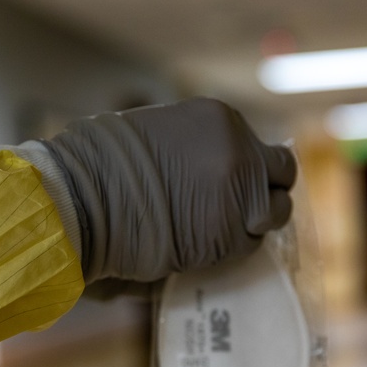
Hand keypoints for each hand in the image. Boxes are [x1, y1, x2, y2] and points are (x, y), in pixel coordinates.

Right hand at [41, 97, 296, 281]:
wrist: (85, 199)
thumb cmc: (105, 164)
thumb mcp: (159, 132)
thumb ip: (197, 145)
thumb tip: (212, 165)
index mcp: (222, 119)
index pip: (258, 145)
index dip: (249, 168)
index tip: (234, 183)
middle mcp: (240, 152)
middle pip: (281, 173)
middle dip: (267, 190)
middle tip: (246, 207)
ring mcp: (240, 195)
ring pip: (275, 212)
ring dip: (256, 221)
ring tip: (224, 229)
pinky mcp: (231, 236)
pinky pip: (250, 243)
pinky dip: (234, 246)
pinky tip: (206, 243)